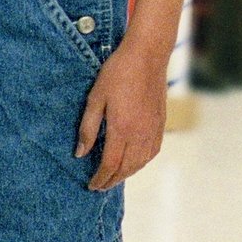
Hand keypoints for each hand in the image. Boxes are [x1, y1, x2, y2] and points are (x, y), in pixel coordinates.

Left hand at [75, 35, 168, 190]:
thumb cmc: (118, 73)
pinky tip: (134, 162)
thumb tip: (80, 153)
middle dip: (112, 180)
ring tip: (114, 177)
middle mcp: (140, 134)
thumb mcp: (95, 98)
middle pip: (126, 168)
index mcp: (122, 129)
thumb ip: (88, 128)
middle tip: (100, 186)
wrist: (147, 56)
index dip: (100, 178)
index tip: (91, 185)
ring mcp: (153, 130)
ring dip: (127, 174)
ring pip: (141, 163)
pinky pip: (152, 152)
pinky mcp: (161, 124)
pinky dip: (141, 162)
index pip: (110, 165)